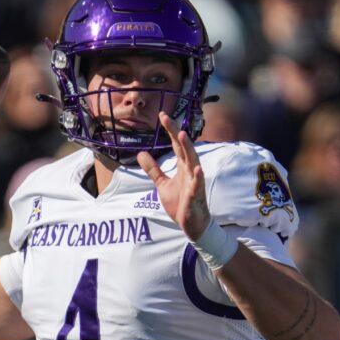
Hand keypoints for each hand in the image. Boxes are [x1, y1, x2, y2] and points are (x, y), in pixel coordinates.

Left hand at [137, 112, 209, 239]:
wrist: (192, 224)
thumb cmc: (181, 202)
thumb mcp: (162, 184)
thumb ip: (153, 169)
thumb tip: (141, 154)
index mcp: (183, 167)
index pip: (176, 145)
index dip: (170, 130)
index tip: (162, 115)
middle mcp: (190, 171)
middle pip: (184, 148)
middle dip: (176, 133)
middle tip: (167, 118)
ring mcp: (195, 182)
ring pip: (193, 162)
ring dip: (188, 149)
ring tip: (182, 135)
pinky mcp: (196, 196)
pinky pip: (198, 185)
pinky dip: (198, 177)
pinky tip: (197, 169)